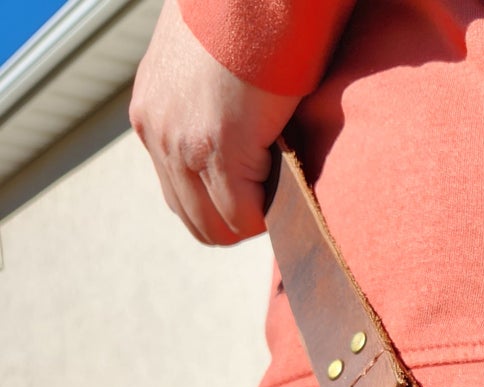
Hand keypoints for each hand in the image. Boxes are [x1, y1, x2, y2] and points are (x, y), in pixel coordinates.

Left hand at [130, 0, 299, 243]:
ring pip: (219, 227)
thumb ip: (215, 108)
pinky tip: (290, 177)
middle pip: (197, 221)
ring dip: (256, 219)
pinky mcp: (216, 147)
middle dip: (240, 221)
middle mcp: (157, 132)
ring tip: (285, 188)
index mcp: (153, 112)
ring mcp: (181, 143)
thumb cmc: (249, 15)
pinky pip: (246, 216)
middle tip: (277, 198)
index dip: (225, 203)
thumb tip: (250, 144)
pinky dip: (271, 210)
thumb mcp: (214, 67)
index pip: (181, 193)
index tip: (261, 189)